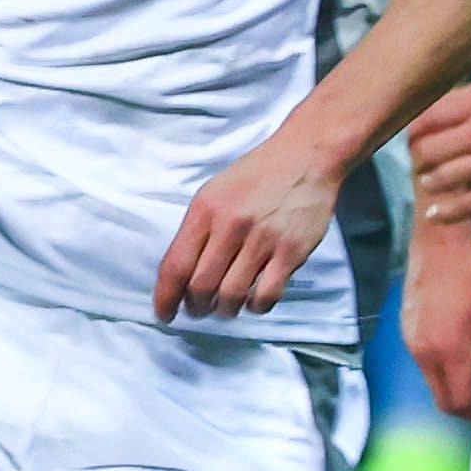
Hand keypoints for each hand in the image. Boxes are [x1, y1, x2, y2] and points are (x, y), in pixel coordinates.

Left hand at [158, 134, 339, 321]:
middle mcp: (231, 225)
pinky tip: (254, 301)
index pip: (175, 266)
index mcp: (206, 209)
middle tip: (200, 309)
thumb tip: (182, 275)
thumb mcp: (215, 192)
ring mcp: (263, 240)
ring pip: (232, 296)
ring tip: (226, 307)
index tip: (165, 313)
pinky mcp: (291, 251)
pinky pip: (267, 295)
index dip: (166, 298)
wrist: (306, 157)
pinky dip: (255, 307)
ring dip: (225, 310)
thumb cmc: (257, 175)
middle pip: (201, 287)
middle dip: (196, 308)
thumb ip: (198, 229)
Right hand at [406, 219, 470, 416]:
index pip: (461, 402)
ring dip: (455, 385)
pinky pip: (426, 365)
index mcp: (448, 346)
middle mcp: (424, 350)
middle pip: (444, 402)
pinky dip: (444, 368)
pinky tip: (462, 349)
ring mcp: (411, 341)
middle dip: (468, 405)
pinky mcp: (407, 330)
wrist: (439, 236)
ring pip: (434, 384)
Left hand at [409, 78, 470, 224]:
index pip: (427, 118)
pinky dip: (449, 212)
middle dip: (418, 158)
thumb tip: (435, 106)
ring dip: (431, 182)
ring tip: (429, 181)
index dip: (412, 130)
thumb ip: (468, 96)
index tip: (411, 136)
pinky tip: (436, 214)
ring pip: (445, 177)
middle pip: (429, 150)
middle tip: (419, 161)